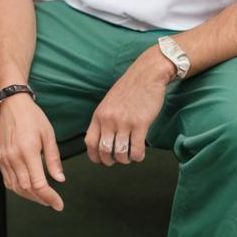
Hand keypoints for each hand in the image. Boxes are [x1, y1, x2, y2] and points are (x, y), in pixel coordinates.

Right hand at [0, 93, 64, 210]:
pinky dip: (18, 188)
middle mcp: (13, 157)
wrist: (11, 104)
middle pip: (26, 189)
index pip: (38, 184)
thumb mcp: (48, 135)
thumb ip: (53, 159)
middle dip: (41, 199)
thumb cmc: (32, 117)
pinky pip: (7, 180)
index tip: (59, 204)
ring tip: (42, 197)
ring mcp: (4, 159)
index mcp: (28, 151)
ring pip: (15, 188)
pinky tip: (28, 189)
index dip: (49, 197)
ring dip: (29, 196)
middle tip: (53, 202)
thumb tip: (59, 179)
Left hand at [86, 48, 171, 166]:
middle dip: (110, 161)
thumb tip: (102, 139)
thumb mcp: (109, 103)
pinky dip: (138, 156)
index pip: (90, 142)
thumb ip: (104, 119)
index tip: (101, 160)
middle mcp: (109, 120)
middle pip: (104, 151)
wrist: (146, 75)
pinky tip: (139, 153)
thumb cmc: (130, 88)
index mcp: (99, 115)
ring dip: (125, 159)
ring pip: (120, 153)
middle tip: (117, 160)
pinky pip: (136, 149)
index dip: (95, 156)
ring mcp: (124, 122)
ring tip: (130, 156)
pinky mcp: (140, 124)